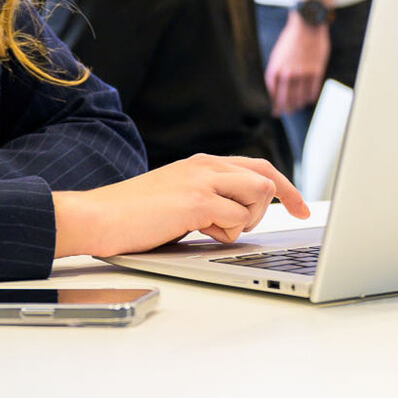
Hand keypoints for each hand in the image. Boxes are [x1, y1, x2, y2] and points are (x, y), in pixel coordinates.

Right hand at [52, 155, 309, 257]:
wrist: (98, 216)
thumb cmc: (134, 215)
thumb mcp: (179, 197)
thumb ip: (210, 197)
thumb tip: (242, 214)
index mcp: (203, 162)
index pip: (258, 167)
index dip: (285, 188)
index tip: (299, 208)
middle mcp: (207, 165)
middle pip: (266, 178)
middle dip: (277, 204)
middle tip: (275, 220)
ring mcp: (203, 181)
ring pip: (257, 198)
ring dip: (243, 222)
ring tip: (210, 229)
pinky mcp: (197, 202)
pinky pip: (236, 220)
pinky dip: (225, 234)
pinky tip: (197, 232)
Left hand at [265, 14, 330, 115]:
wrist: (307, 24)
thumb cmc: (292, 38)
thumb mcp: (278, 54)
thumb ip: (277, 70)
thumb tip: (276, 87)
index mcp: (276, 67)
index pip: (272, 92)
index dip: (273, 104)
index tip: (274, 111)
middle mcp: (288, 72)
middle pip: (285, 98)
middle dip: (284, 108)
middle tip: (285, 113)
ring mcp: (302, 72)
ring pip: (299, 97)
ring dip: (297, 105)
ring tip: (296, 107)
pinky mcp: (316, 70)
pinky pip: (312, 90)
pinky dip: (310, 97)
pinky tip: (308, 99)